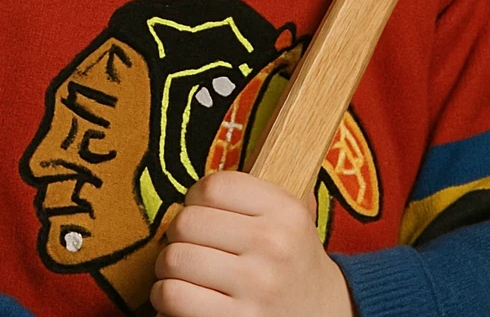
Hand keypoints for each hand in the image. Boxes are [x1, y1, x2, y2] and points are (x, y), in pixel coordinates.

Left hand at [149, 169, 355, 316]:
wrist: (323, 314)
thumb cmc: (289, 262)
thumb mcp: (288, 218)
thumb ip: (249, 193)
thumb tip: (194, 190)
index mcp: (285, 211)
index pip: (213, 187)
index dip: (195, 198)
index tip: (200, 210)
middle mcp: (273, 245)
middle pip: (187, 222)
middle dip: (179, 234)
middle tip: (190, 244)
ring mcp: (256, 287)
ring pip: (174, 259)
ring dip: (168, 267)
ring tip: (184, 270)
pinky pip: (173, 296)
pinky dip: (166, 295)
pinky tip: (182, 295)